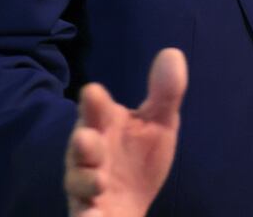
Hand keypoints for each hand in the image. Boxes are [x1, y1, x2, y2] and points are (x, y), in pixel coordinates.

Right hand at [65, 48, 187, 216]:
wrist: (130, 207)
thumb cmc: (140, 158)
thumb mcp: (159, 123)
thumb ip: (165, 93)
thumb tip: (173, 52)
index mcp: (105, 125)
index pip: (96, 110)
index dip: (94, 103)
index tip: (92, 93)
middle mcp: (90, 154)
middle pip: (81, 146)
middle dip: (82, 143)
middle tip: (84, 138)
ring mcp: (86, 185)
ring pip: (79, 181)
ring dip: (85, 180)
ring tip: (99, 181)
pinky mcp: (88, 214)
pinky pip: (83, 216)